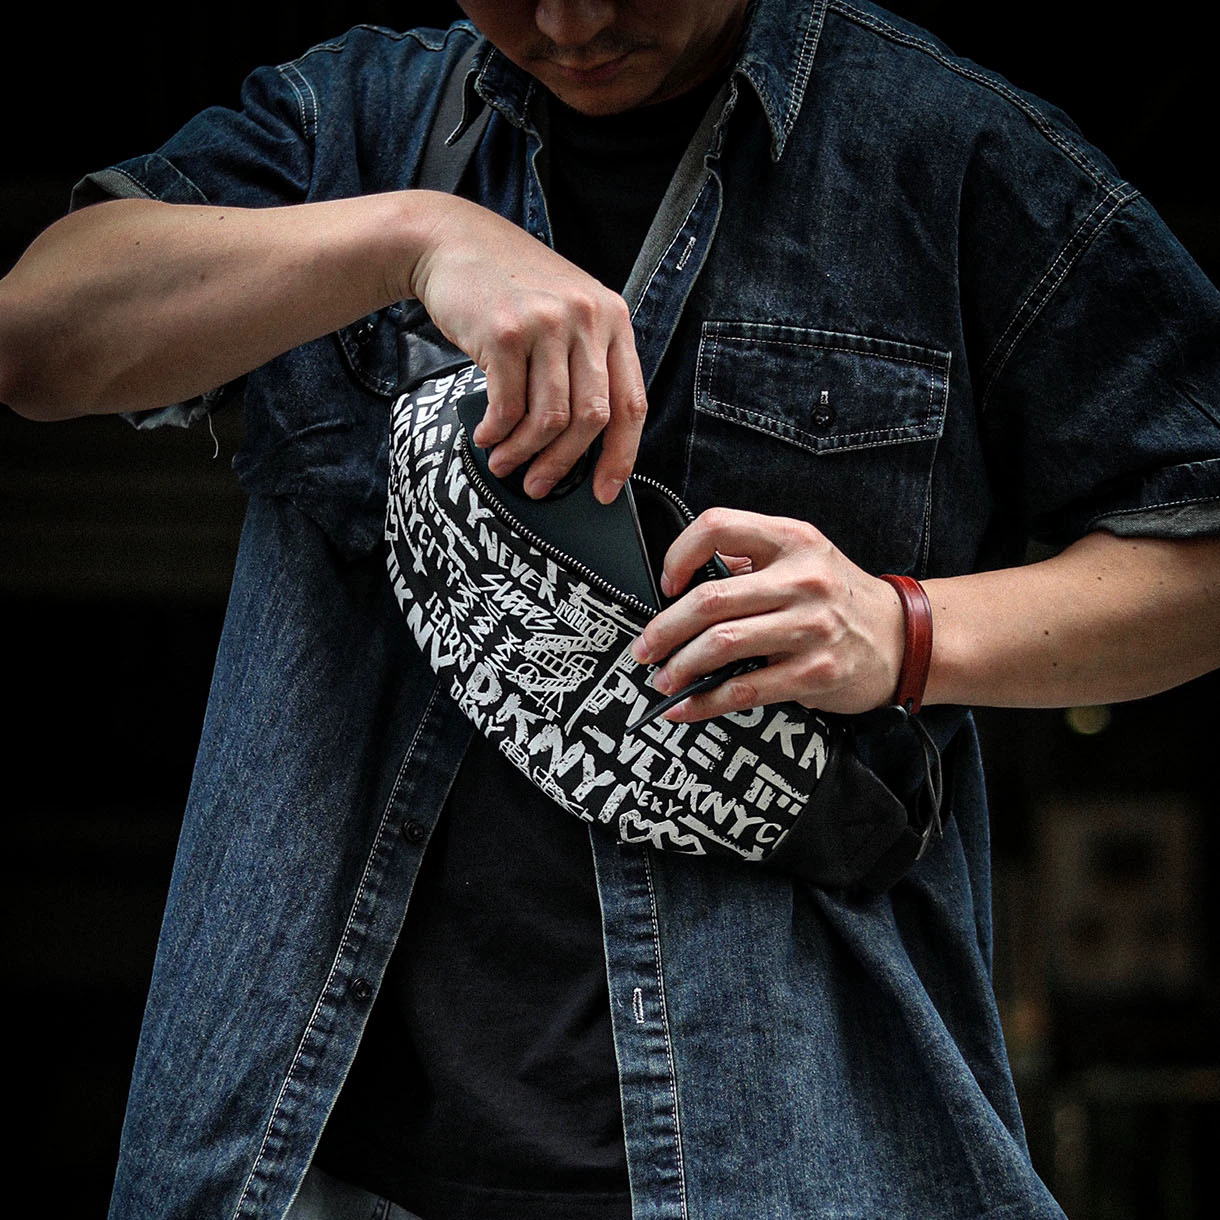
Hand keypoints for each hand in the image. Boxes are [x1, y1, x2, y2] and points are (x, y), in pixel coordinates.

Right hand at [406, 193, 646, 502]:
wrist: (452, 241)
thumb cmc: (508, 288)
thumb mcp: (564, 313)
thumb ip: (582, 364)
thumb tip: (581, 445)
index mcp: (613, 320)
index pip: (630, 404)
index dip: (620, 457)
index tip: (603, 492)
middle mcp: (587, 319)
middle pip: (590, 419)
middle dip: (563, 464)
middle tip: (539, 486)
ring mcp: (547, 324)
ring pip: (550, 419)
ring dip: (524, 453)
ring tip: (504, 463)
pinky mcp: (506, 332)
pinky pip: (508, 406)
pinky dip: (496, 433)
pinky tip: (486, 436)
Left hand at [629, 508, 906, 719]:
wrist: (903, 637)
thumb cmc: (841, 599)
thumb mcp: (804, 557)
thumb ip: (751, 559)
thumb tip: (685, 584)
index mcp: (791, 540)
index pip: (717, 527)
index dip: (679, 554)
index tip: (666, 584)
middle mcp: (802, 578)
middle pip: (710, 599)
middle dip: (665, 629)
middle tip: (646, 648)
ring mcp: (810, 626)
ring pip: (722, 644)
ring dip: (680, 667)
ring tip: (663, 678)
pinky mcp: (814, 671)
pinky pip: (744, 689)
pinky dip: (705, 702)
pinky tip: (686, 706)